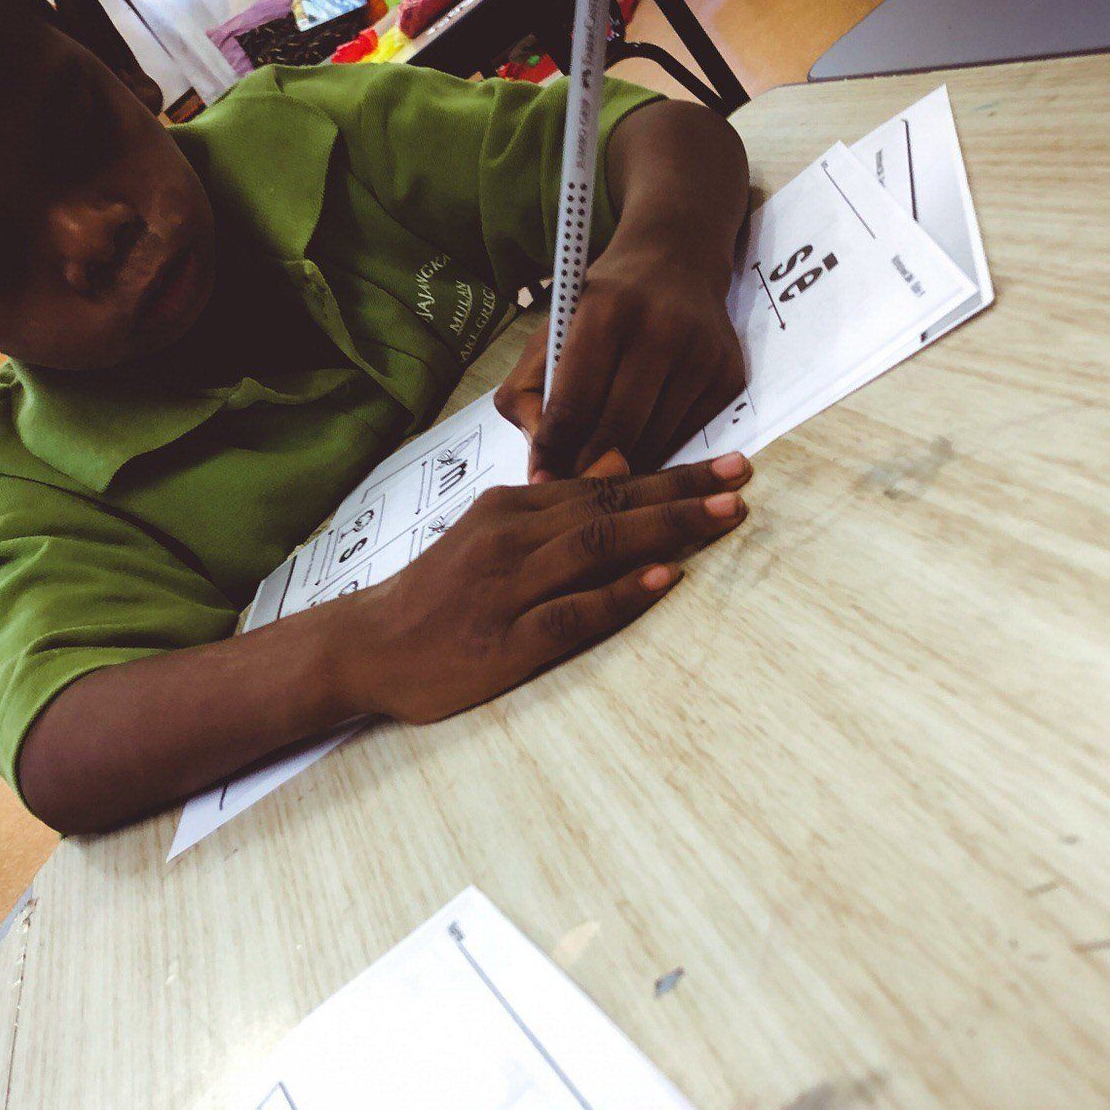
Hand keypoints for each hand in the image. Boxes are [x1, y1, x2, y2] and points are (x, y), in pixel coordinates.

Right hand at [341, 451, 751, 722]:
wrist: (367, 646)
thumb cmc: (436, 595)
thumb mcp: (487, 537)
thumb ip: (549, 513)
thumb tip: (617, 474)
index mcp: (510, 507)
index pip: (603, 481)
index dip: (670, 473)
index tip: (726, 462)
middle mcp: (512, 537)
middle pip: (610, 504)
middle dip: (683, 491)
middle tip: (743, 477)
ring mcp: (509, 588)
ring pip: (598, 546)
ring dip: (666, 528)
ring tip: (724, 517)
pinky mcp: (506, 641)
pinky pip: (573, 612)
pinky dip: (620, 593)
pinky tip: (664, 580)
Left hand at [496, 237, 744, 481]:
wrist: (675, 264)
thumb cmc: (600, 308)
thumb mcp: (551, 333)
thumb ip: (527, 395)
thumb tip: (540, 467)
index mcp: (604, 314)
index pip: (573, 406)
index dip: (552, 451)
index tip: (540, 477)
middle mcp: (659, 330)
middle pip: (616, 432)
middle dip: (587, 469)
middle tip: (570, 486)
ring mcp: (701, 355)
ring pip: (654, 443)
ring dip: (624, 467)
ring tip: (602, 470)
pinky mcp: (728, 376)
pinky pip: (686, 438)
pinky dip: (659, 451)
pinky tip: (641, 445)